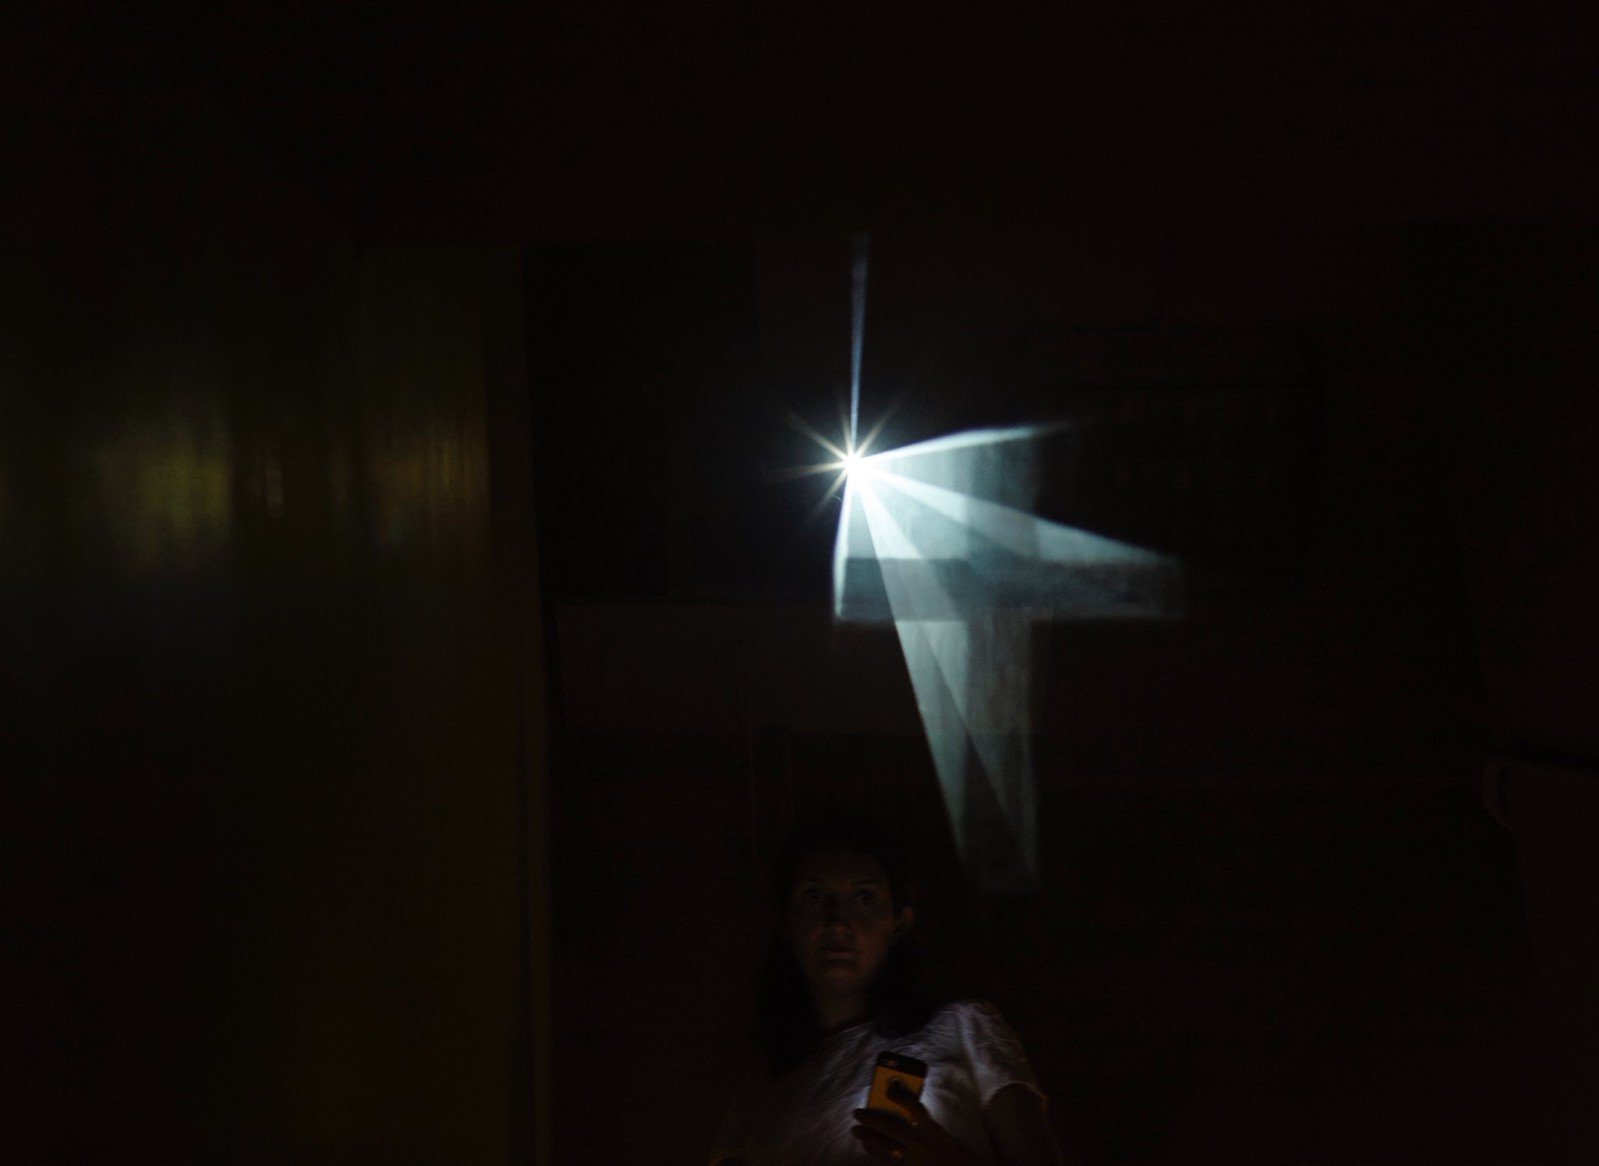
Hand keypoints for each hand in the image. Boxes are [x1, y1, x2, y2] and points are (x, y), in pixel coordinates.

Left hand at [851, 1079, 980, 1165]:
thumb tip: (903, 1114)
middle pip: (892, 1127)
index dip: (902, 1097)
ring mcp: (913, 1161)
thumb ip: (927, 1127)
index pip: (916, 1109)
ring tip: (855, 1130)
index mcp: (934, 1132)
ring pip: (885, 1146)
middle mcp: (922, 1144)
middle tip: (856, 1112)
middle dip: (872, 1119)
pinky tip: (867, 1148)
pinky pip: (887, 1163)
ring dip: (868, 1137)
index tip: (890, 1088)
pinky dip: (875, 1155)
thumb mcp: (945, 1137)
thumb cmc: (957, 1158)